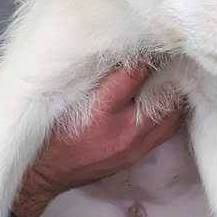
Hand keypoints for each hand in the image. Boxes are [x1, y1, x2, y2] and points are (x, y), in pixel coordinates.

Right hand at [12, 64, 182, 216]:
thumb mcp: (65, 96)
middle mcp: (123, 130)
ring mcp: (134, 146)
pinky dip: (169, 114)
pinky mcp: (137, 155)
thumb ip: (96, 75)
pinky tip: (164, 102)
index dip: (141, 55)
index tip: (145, 44)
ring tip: (168, 78)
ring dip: (172, 95)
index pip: (134, 73)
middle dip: (166, 73)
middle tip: (165, 58)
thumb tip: (122, 54)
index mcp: (101, 109)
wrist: (44, 172)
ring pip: (171, 115)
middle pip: (162, 94)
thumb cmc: (51, 130)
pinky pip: (166, 131)